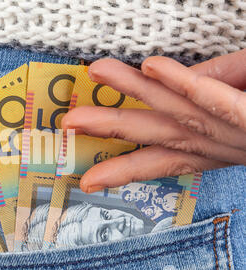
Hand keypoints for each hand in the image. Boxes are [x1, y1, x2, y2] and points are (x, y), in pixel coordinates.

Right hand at [62, 49, 245, 192]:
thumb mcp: (243, 92)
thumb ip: (212, 78)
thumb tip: (166, 73)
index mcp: (208, 143)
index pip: (158, 155)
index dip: (122, 166)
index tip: (91, 175)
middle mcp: (210, 142)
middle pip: (151, 134)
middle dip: (106, 127)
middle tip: (68, 123)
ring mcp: (228, 130)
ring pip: (169, 109)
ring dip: (129, 90)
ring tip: (96, 72)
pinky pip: (209, 97)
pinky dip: (177, 81)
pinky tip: (150, 67)